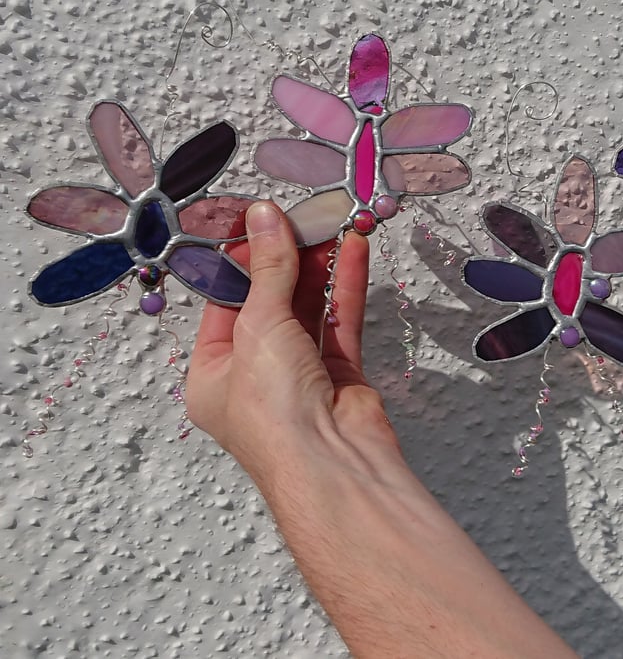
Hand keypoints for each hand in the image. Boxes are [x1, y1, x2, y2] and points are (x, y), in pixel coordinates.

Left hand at [186, 201, 576, 658]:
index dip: (244, 258)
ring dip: (320, 265)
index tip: (260, 217)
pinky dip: (346, 285)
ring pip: (308, 306)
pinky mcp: (340, 373)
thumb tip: (264, 215)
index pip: (226, 301)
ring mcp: (300, 374)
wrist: (335, 465)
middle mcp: (255, 374)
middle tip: (304, 213)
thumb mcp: (260, 327)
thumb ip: (270, 267)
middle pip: (270, 300)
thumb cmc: (276, 416)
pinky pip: (340, 319)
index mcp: (214, 373)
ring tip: (331, 221)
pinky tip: (353, 249)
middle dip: (288, 256)